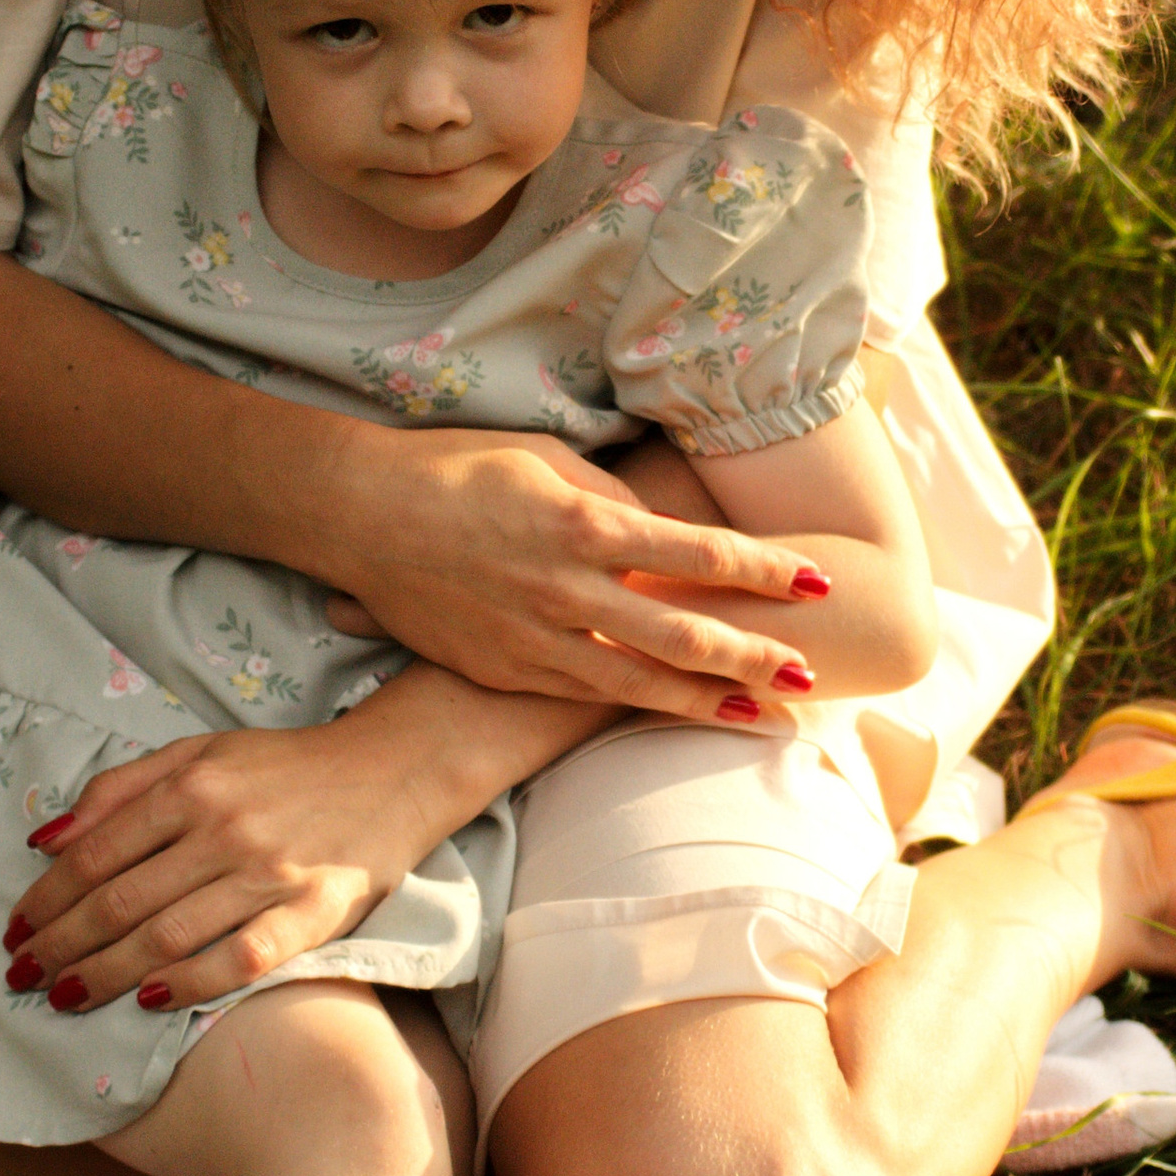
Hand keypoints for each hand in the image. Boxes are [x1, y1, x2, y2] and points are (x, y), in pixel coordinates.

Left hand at [2, 718, 446, 1011]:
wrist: (395, 769)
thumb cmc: (285, 767)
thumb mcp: (200, 753)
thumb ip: (122, 789)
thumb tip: (45, 839)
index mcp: (191, 787)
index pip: (95, 857)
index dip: (45, 901)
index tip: (14, 932)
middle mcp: (225, 831)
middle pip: (120, 903)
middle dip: (62, 946)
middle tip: (22, 976)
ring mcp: (270, 875)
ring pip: (168, 937)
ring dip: (106, 974)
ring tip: (65, 997)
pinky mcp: (313, 913)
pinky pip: (241, 959)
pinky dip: (190, 983)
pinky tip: (150, 1000)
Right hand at [317, 428, 822, 719]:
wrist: (361, 517)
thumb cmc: (458, 468)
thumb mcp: (546, 460)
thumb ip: (612, 499)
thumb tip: (661, 533)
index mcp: (583, 524)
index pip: (698, 553)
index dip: (763, 572)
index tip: (814, 583)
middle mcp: (567, 589)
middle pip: (682, 633)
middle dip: (753, 656)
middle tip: (807, 670)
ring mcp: (535, 638)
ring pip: (640, 682)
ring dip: (707, 701)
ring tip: (762, 715)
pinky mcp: (505, 669)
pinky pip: (585, 693)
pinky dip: (637, 705)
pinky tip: (675, 712)